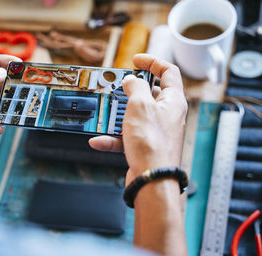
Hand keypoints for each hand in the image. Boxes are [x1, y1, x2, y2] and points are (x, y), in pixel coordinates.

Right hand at [89, 54, 186, 184]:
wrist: (152, 179)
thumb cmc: (152, 143)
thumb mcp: (140, 105)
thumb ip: (135, 87)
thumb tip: (132, 81)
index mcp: (173, 101)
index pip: (168, 72)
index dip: (152, 62)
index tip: (136, 60)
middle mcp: (167, 115)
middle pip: (150, 94)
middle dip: (131, 90)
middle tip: (117, 87)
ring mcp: (156, 131)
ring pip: (135, 116)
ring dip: (118, 115)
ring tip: (105, 113)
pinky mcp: (145, 146)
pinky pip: (126, 138)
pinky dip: (112, 138)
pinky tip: (98, 140)